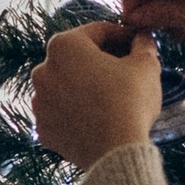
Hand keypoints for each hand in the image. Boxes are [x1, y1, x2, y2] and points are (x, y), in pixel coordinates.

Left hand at [31, 22, 161, 162]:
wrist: (115, 152)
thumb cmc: (130, 102)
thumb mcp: (145, 65)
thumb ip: (143, 45)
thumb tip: (143, 39)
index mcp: (64, 45)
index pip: (98, 32)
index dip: (122, 36)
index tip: (137, 43)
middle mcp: (43, 70)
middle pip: (78, 59)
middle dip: (102, 61)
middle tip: (127, 70)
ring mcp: (39, 101)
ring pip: (67, 86)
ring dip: (86, 86)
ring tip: (111, 96)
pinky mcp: (43, 128)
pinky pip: (62, 113)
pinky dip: (77, 112)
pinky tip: (97, 117)